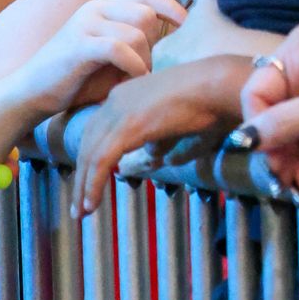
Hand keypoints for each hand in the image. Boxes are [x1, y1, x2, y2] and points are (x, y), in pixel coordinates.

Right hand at [9, 0, 186, 129]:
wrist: (33, 92)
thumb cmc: (75, 78)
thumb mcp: (108, 54)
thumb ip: (132, 43)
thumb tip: (168, 44)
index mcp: (104, 6)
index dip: (171, 6)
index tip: (187, 25)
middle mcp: (96, 7)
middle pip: (147, 13)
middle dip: (155, 44)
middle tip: (147, 70)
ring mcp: (86, 23)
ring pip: (136, 32)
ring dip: (144, 60)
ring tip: (137, 80)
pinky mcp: (79, 44)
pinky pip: (119, 48)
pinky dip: (132, 66)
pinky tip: (130, 81)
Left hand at [69, 53, 250, 214]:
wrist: (218, 87)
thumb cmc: (207, 106)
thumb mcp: (179, 131)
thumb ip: (164, 145)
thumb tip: (158, 161)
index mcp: (127, 95)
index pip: (99, 131)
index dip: (92, 159)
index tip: (90, 183)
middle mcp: (117, 99)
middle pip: (89, 142)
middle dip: (83, 175)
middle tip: (80, 205)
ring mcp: (120, 110)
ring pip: (91, 154)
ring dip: (85, 186)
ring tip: (83, 212)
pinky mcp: (128, 126)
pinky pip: (102, 160)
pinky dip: (94, 184)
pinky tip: (92, 204)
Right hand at [239, 27, 298, 197]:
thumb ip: (283, 123)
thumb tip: (240, 139)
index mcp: (298, 50)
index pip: (256, 91)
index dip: (258, 128)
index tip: (273, 162)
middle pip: (268, 114)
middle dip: (278, 150)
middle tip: (292, 181)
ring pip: (282, 131)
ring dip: (291, 161)